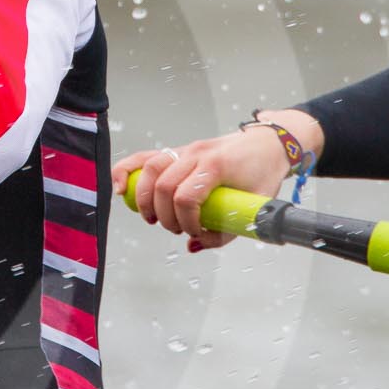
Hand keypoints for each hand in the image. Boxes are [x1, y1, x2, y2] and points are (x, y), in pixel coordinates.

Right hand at [110, 108, 322, 246]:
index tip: (194, 232)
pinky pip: (145, 157)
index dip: (185, 221)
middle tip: (175, 229)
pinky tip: (120, 187)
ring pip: (150, 168)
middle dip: (164, 215)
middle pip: (164, 185)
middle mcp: (197, 154)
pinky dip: (127, 170)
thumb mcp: (252, 207)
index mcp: (217, 166)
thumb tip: (193, 245)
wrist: (269, 144)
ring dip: (144, 198)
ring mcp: (186, 149)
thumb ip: (224, 232)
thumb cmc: (262, 175)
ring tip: (150, 217)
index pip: (186, 196)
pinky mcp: (179, 151)